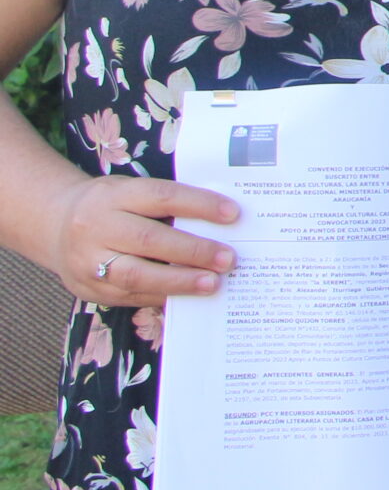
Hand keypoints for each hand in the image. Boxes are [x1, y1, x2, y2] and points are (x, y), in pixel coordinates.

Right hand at [46, 174, 237, 306]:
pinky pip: (130, 296)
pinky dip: (163, 296)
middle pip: (148, 239)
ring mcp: (88, 261)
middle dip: (193, 251)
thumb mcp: (131, 192)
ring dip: (179, 282)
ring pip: (135, 275)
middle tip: (228, 258)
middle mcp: (96, 226)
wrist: (54, 224)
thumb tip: (223, 225)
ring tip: (212, 283)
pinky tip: (188, 297)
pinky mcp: (88, 288)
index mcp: (113, 195)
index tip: (233, 214)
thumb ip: (167, 205)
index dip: (199, 205)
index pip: (162, 197)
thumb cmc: (110, 206)